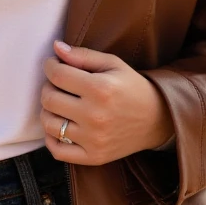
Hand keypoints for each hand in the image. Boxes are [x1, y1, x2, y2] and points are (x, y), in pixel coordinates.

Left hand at [40, 41, 173, 164]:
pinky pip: (57, 151)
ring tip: (59, 105)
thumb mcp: (113, 64)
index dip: (49, 66)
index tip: (52, 65)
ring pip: (49, 124)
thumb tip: (56, 47)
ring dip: (48, 111)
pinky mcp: (93, 157)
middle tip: (57, 85)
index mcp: (100, 89)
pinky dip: (52, 139)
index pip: (57, 75)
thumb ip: (83, 55)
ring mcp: (93, 139)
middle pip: (49, 99)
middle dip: (48, 87)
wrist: (157, 119)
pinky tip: (60, 126)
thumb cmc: (132, 88)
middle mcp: (95, 115)